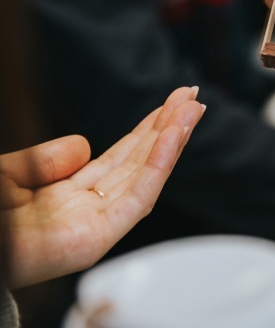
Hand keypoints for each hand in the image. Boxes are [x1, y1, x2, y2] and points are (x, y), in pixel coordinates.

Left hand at [0, 87, 204, 287]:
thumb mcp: (7, 175)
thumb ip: (43, 159)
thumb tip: (84, 145)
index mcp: (66, 197)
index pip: (119, 159)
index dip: (145, 131)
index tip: (169, 104)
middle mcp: (86, 210)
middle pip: (139, 163)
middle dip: (168, 129)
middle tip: (191, 98)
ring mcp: (94, 226)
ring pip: (146, 177)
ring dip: (173, 142)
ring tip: (193, 112)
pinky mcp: (98, 238)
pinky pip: (138, 197)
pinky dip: (160, 166)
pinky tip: (174, 137)